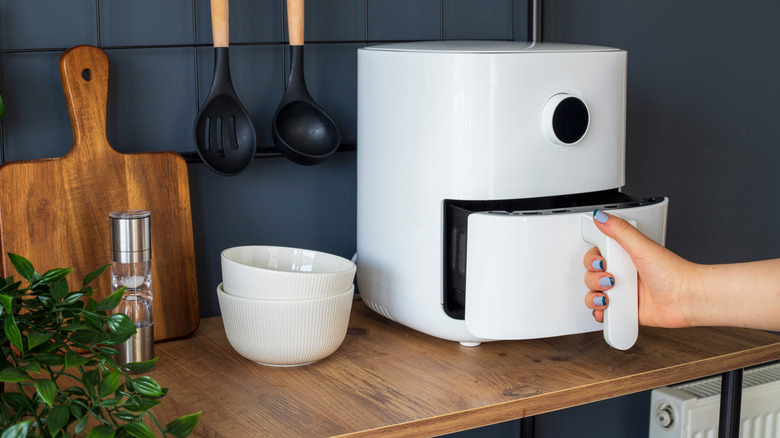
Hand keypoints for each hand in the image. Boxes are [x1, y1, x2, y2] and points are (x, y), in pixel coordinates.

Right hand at [583, 210, 692, 327]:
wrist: (687, 299)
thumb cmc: (673, 273)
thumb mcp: (642, 246)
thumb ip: (619, 230)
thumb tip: (600, 216)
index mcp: (624, 256)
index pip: (596, 255)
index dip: (592, 260)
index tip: (601, 261)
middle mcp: (622, 273)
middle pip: (591, 275)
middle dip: (594, 278)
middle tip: (610, 278)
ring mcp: (623, 293)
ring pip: (593, 294)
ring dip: (594, 296)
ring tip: (609, 296)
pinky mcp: (625, 310)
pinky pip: (604, 312)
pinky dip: (601, 312)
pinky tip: (608, 308)